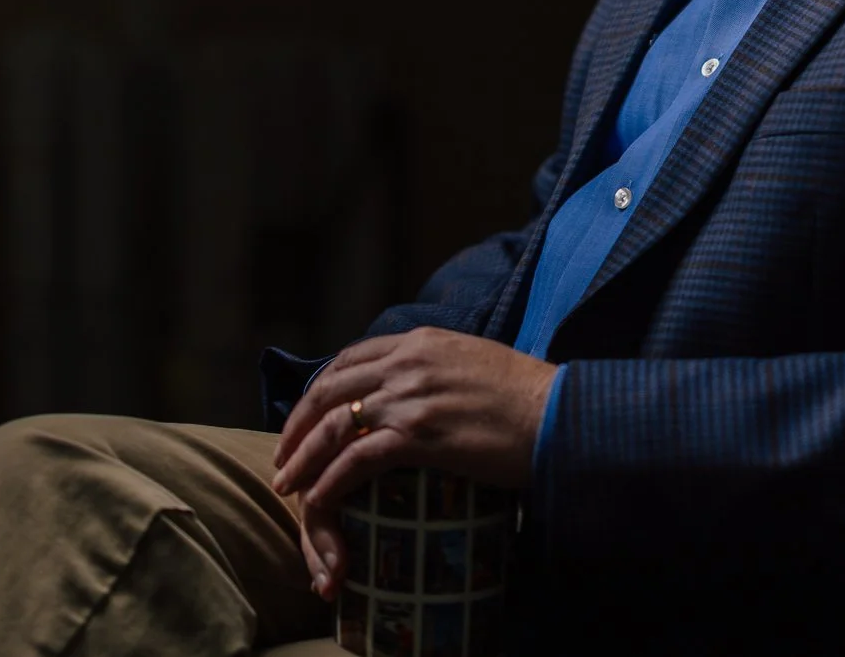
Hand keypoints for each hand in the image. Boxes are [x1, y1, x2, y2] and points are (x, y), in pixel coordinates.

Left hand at [268, 328, 556, 599]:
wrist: (560, 415)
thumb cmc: (529, 397)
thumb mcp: (476, 363)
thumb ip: (439, 369)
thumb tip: (422, 391)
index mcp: (420, 341)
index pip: (350, 359)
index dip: (320, 390)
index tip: (306, 417)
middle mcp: (408, 362)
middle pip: (330, 389)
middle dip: (298, 424)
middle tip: (284, 456)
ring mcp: (411, 398)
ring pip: (334, 426)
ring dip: (303, 458)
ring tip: (288, 484)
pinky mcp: (420, 436)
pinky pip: (355, 460)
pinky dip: (329, 482)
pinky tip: (317, 502)